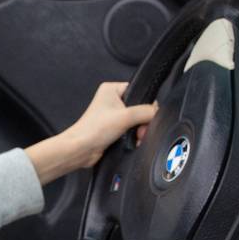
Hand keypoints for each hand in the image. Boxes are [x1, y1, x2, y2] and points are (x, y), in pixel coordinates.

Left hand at [24, 82, 155, 184]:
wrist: (81, 150)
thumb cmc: (94, 129)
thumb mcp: (125, 116)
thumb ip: (146, 112)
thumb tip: (157, 113)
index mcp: (112, 89)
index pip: (138, 91)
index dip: (145, 104)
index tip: (146, 117)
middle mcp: (112, 100)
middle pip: (139, 107)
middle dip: (143, 122)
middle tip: (141, 130)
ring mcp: (112, 115)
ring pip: (136, 120)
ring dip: (139, 131)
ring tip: (137, 138)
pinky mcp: (113, 129)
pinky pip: (131, 130)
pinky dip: (134, 136)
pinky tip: (134, 142)